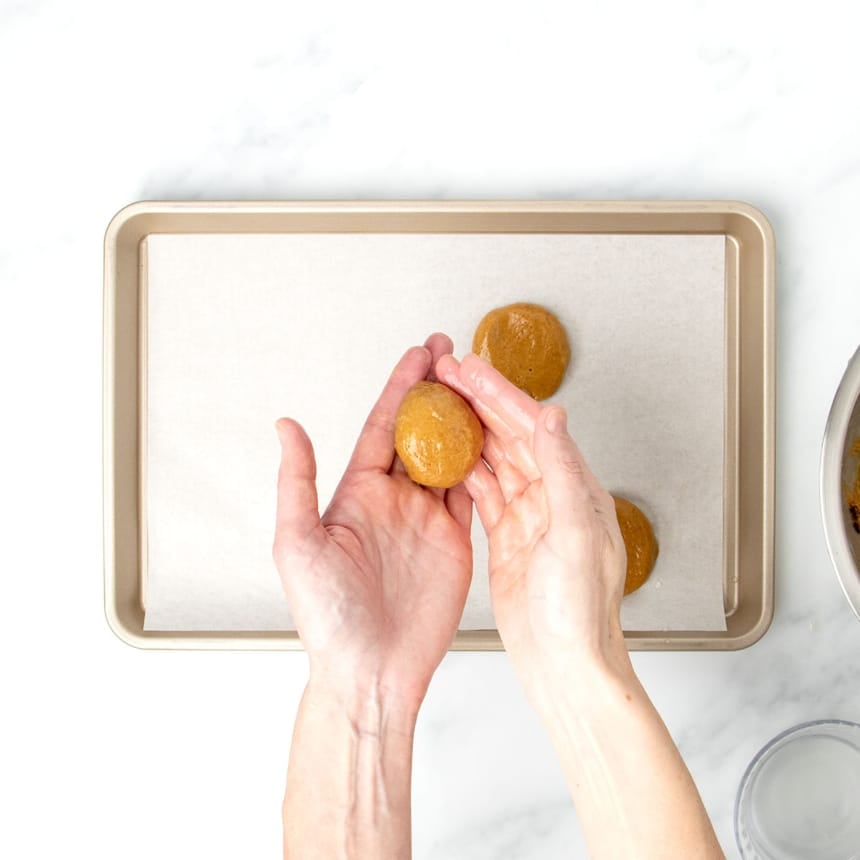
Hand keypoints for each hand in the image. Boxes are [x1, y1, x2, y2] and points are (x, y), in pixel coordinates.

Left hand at [273, 334, 472, 711]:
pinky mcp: (453, 541)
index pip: (384, 426)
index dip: (402, 388)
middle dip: (438, 392)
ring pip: (450, 455)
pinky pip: (472, 492)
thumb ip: (297, 482)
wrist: (369, 672)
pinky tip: (494, 437)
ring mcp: (425, 519)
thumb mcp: (298, 543)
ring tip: (481, 385)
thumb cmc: (327, 616)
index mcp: (356, 493)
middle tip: (456, 355)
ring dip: (465, 419)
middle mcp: (392, 500)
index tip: (420, 355)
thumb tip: (286, 425)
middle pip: (421, 432)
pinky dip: (484, 463)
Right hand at [436, 352, 630, 706]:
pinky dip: (466, 469)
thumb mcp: (574, 536)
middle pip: (511, 435)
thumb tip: (553, 416)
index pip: (533, 427)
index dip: (499, 394)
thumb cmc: (580, 613)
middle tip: (448, 373)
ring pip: (496, 459)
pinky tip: (449, 454)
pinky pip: (485, 492)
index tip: (470, 369)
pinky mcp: (509, 539)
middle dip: (479, 401)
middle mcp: (553, 497)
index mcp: (574, 489)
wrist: (566, 666)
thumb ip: (562, 472)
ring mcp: (529, 517)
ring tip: (443, 402)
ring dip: (470, 429)